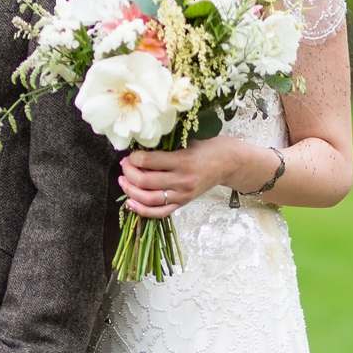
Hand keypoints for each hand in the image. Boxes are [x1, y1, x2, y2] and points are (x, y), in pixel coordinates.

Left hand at [119, 135, 280, 217]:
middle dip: (128, 173)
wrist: (229, 163)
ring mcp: (182, 194)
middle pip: (145, 181)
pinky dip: (142, 210)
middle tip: (124, 165)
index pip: (149, 161)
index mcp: (183, 160)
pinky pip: (159, 212)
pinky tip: (131, 202)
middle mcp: (182, 180)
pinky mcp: (183, 203)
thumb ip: (166, 146)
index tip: (130, 154)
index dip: (133, 158)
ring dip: (130, 191)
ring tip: (123, 181)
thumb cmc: (208, 147)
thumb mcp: (188, 139)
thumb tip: (138, 149)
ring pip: (149, 199)